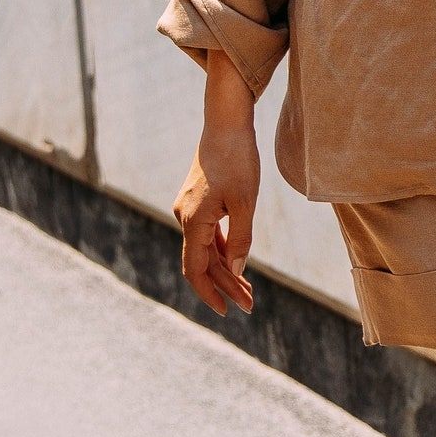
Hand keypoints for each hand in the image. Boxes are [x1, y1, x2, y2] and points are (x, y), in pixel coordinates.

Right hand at [174, 49, 259, 317]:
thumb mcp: (245, 204)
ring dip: (226, 270)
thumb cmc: (238, 160)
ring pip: (206, 249)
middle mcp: (185, 218)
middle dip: (225, 285)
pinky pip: (208, 234)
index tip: (228, 312)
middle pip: (203, 263)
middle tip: (249, 305)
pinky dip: (223, 250)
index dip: (210, 294)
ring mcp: (190, 209)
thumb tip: (235, 271)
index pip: (196, 270)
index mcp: (193, 221)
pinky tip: (238, 262)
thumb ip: (240, 240)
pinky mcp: (199, 201)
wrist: (226, 124)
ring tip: (248, 290)